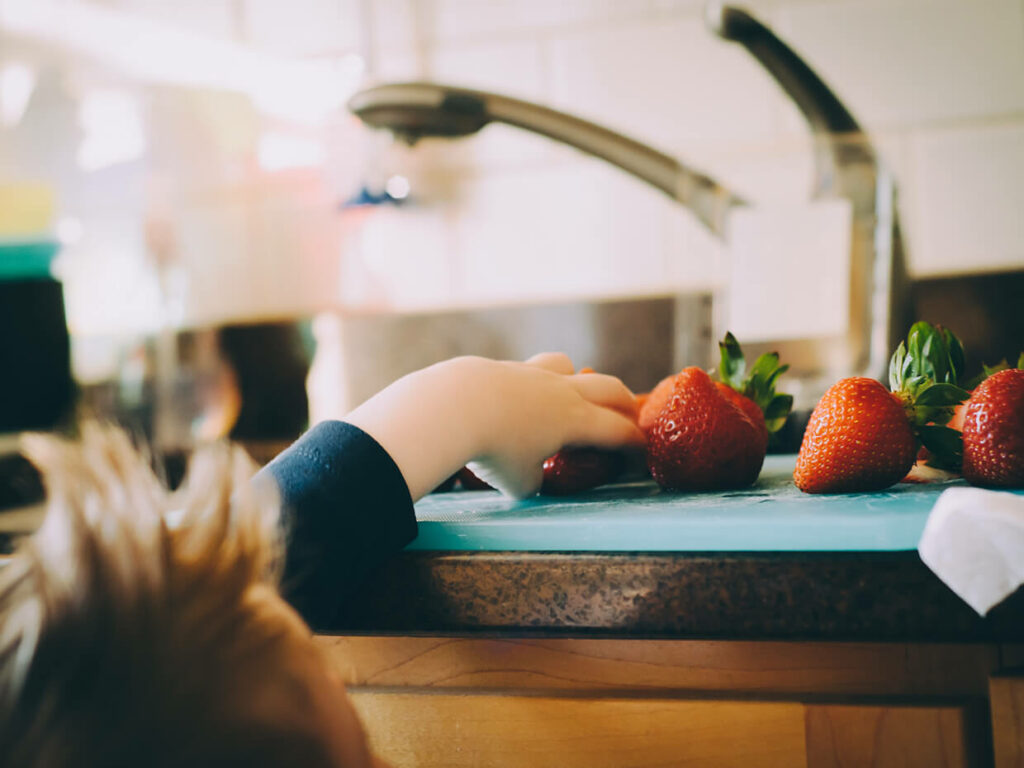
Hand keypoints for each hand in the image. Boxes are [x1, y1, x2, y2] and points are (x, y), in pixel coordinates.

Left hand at [343, 354, 643, 499]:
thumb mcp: (519, 483)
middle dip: (623, 403)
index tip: (642, 454)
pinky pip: (529, 370)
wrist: (453, 407)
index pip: (619, 431)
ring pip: (568, 366)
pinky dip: (535, 383)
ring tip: (573, 394)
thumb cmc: (493, 450)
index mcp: (576, 420)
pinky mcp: (503, 368)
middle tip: (629, 416)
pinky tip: (519, 398)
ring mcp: (532, 374)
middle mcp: (561, 391)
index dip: (635, 444)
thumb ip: (533, 481)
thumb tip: (530, 478)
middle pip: (608, 388)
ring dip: (578, 379)